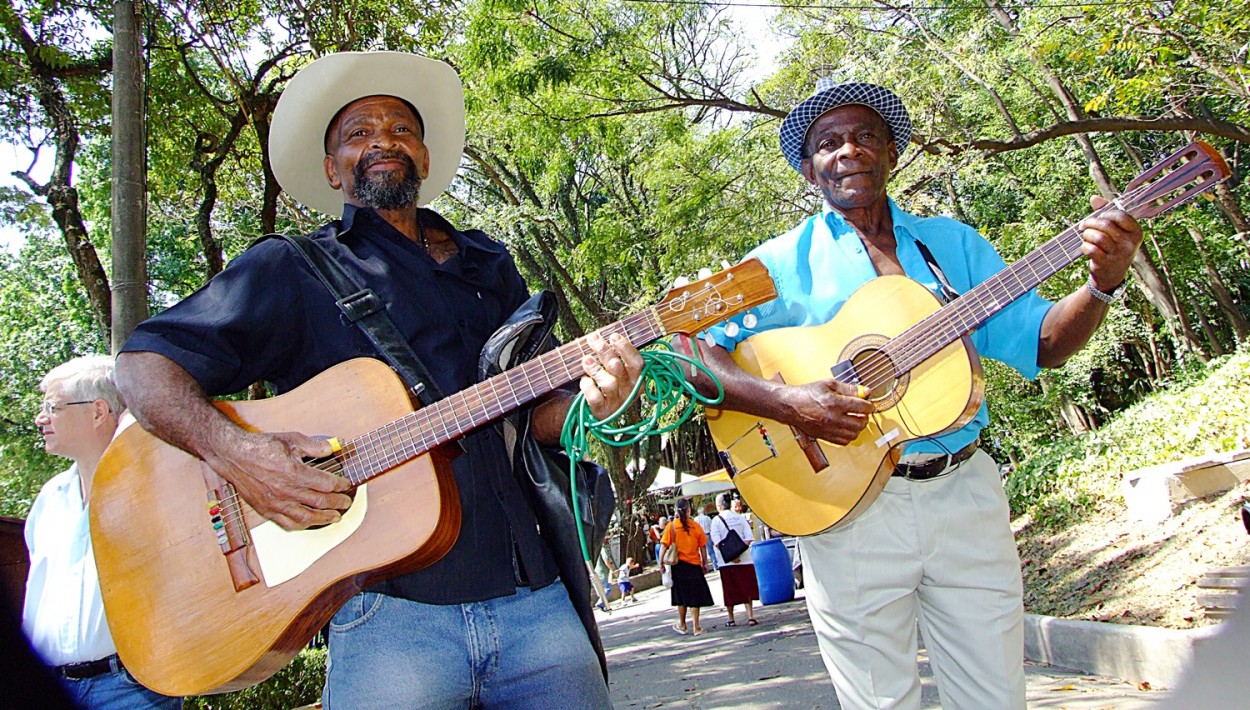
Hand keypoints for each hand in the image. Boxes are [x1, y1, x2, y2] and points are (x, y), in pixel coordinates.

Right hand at [204, 429, 354, 530]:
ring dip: (323, 519)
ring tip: (334, 517)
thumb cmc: (261, 447)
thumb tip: (333, 447)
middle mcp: (285, 491)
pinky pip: (287, 523)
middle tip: (346, 502)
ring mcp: (275, 503)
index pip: (325, 484)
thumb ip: (314, 445)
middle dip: (336, 504)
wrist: (233, 456)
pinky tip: (309, 523)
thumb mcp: (291, 439)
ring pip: (305, 517)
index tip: (346, 485)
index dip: (340, 486)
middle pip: (319, 502)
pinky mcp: (266, 510)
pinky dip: (302, 525)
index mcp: (294, 473)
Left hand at [579, 331, 644, 419]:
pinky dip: (589, 387)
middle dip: (606, 352)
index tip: (614, 336)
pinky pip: (596, 398)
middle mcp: (630, 391)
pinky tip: (584, 379)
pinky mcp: (603, 411)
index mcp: (637, 379)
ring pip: (608, 383)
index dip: (626, 349)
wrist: (601, 410)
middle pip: (619, 369)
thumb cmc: (610, 383)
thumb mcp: (616, 370)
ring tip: (586, 359)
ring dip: (596, 369)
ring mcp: (617, 402)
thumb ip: (614, 355)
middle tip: (594, 340)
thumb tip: (599, 336)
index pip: (637, 363)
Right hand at [781, 379, 874, 445]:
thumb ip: (849, 388)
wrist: (791, 406)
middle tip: (862, 412)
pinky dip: (849, 435)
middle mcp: (833, 418)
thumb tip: (865, 392)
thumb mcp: (829, 384)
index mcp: (835, 403)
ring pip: (854, 434)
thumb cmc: (808, 394)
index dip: (869, 405)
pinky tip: (846, 428)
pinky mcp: (825, 437)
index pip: (863, 407)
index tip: (868, 404)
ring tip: (854, 420)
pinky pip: (844, 441)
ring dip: (858, 427)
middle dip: (865, 417)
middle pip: (861, 423)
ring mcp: (829, 429)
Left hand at [1078, 196, 1143, 291]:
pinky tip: (1085, 247)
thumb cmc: (1113, 248)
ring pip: (1098, 237)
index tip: (1099, 217)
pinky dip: (1084, 246)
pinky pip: (1091, 250)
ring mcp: (1119, 255)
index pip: (1121, 215)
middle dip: (1091, 223)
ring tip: (1085, 236)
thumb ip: (1106, 213)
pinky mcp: (1107, 264)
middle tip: (1084, 226)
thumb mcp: (1115, 231)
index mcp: (1136, 233)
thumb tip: (1094, 198)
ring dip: (1087, 234)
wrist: (1111, 276)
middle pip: (1106, 225)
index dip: (1106, 213)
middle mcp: (1130, 244)